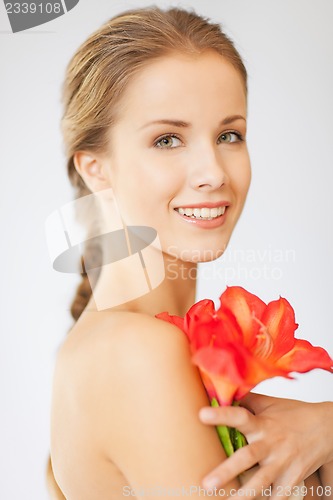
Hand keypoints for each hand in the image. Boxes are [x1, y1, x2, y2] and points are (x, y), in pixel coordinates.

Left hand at [199, 393, 332, 498]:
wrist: (327, 428)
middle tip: (207, 483)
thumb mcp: (269, 403)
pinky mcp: (293, 478)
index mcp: (262, 423)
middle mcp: (271, 444)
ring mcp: (283, 463)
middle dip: (227, 471)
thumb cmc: (292, 413)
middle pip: (248, 457)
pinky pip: (278, 495)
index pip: (239, 416)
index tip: (201, 415)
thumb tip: (221, 396)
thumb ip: (245, 401)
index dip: (221, 415)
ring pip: (262, 482)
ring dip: (244, 496)